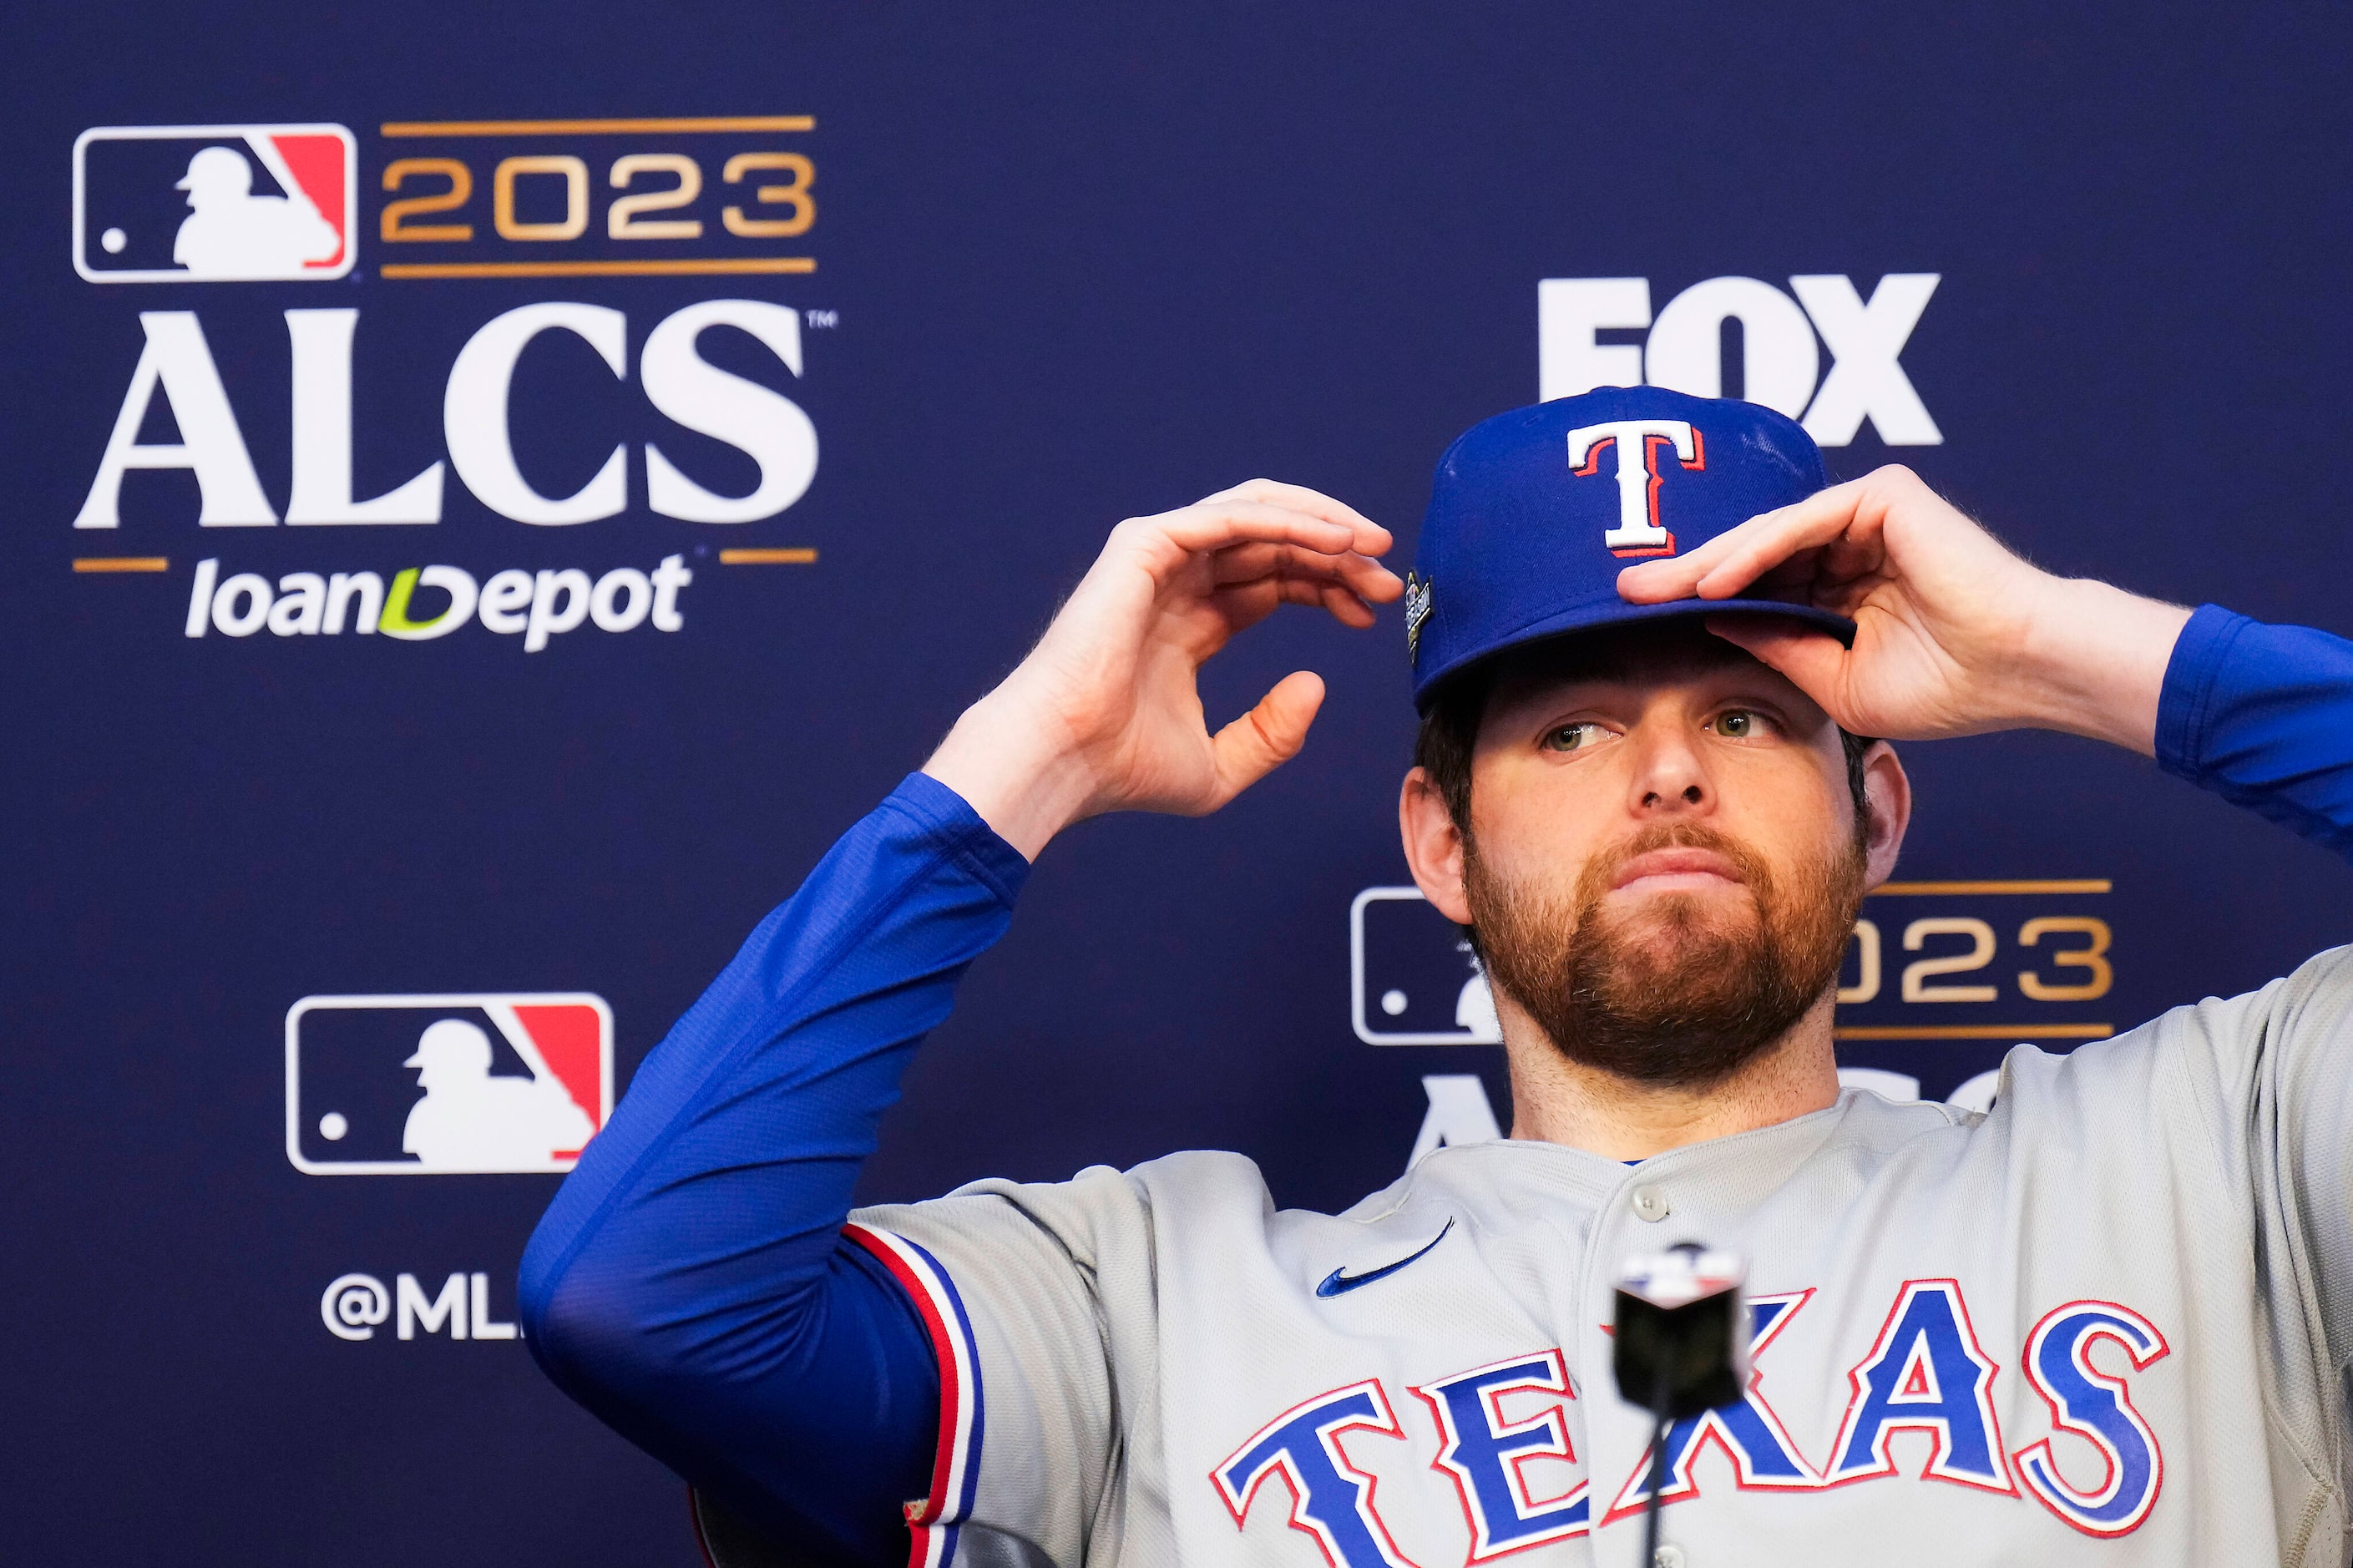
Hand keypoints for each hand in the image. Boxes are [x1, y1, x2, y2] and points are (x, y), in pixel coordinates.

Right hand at [925, 480, 1400, 857]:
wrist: (1061, 761)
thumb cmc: (1120, 770)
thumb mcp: (1222, 767)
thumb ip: (1273, 732)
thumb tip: (1316, 683)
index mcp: (1188, 625)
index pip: (1272, 581)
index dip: (1328, 588)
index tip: (1374, 612)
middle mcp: (1175, 584)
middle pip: (1274, 544)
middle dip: (1338, 555)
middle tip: (1389, 582)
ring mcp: (1158, 559)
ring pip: (1258, 513)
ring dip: (1322, 524)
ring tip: (1373, 547)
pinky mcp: (1145, 545)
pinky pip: (1232, 516)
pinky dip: (1289, 520)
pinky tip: (1336, 541)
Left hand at [1614, 465, 2190, 752]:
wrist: (2017, 671)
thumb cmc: (1947, 686)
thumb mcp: (1833, 677)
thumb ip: (1774, 643)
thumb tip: (1709, 617)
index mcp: (1844, 587)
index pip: (1757, 585)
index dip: (1699, 599)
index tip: (1640, 617)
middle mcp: (1851, 543)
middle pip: (1751, 553)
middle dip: (1685, 572)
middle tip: (1623, 587)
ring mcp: (1868, 512)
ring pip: (1768, 536)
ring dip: (1708, 562)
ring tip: (1655, 589)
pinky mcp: (1883, 494)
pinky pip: (1799, 522)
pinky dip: (1753, 551)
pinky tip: (1710, 580)